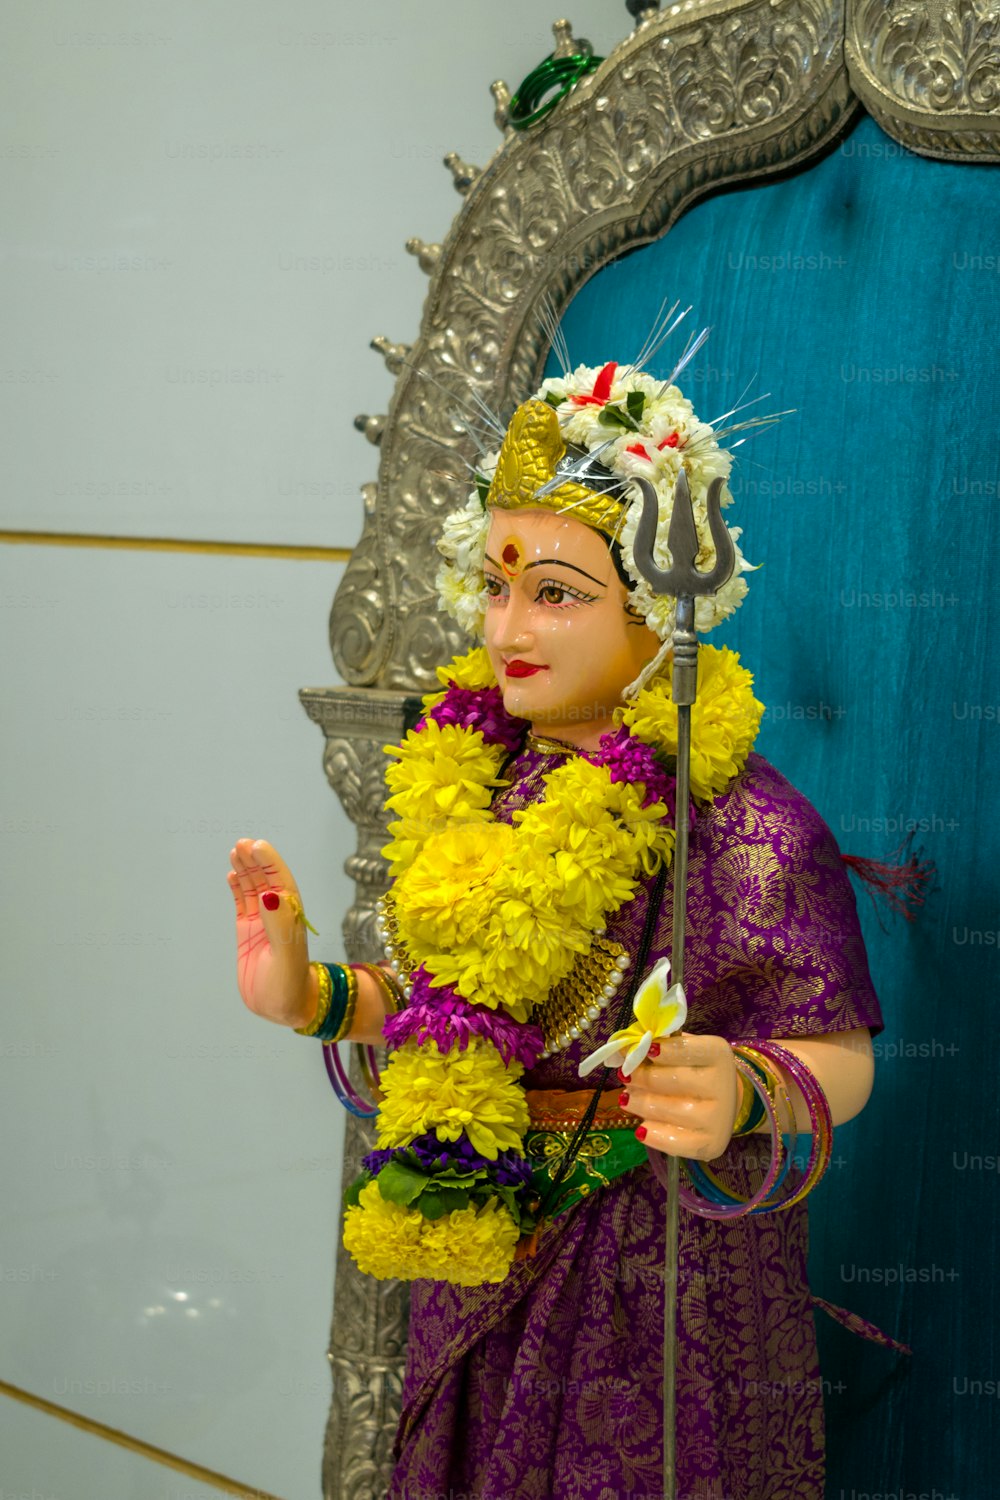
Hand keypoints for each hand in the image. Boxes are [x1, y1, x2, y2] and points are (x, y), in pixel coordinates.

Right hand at [228, 838, 313, 1027]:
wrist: (283, 1008)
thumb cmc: (289, 986)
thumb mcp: (286, 957)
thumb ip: (279, 926)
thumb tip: (269, 894)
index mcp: (290, 918)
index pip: (280, 883)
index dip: (270, 863)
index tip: (258, 846)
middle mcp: (277, 916)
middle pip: (267, 881)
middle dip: (256, 861)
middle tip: (243, 843)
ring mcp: (262, 924)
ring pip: (254, 889)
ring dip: (246, 870)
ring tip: (236, 851)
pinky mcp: (248, 934)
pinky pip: (242, 905)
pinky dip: (238, 889)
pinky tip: (231, 875)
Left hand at [619, 1032, 739, 1161]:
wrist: (724, 1104)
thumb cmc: (696, 1070)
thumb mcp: (683, 1050)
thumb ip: (658, 1047)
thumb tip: (624, 1051)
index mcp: (718, 1054)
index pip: (684, 1048)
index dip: (661, 1050)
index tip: (644, 1050)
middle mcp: (723, 1085)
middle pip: (670, 1079)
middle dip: (641, 1077)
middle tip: (625, 1076)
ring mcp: (718, 1117)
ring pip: (667, 1110)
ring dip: (639, 1104)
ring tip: (626, 1099)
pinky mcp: (712, 1144)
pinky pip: (675, 1142)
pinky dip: (653, 1135)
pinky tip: (641, 1129)